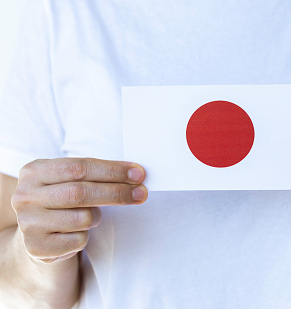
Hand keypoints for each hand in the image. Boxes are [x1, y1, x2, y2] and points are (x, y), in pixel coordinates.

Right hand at [11, 158, 146, 262]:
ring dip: (97, 217)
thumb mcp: (70, 180)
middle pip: (81, 192)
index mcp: (35, 171)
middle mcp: (25, 195)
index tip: (139, 174)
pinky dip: (86, 236)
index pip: (80, 167)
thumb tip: (136, 175)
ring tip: (89, 215)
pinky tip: (76, 232)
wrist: (39, 233)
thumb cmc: (63, 200)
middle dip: (117, 192)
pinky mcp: (36, 247)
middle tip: (141, 193)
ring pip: (83, 218)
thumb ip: (95, 174)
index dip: (112, 171)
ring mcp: (28, 222)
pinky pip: (78, 240)